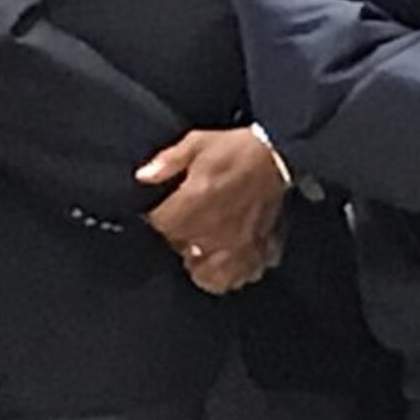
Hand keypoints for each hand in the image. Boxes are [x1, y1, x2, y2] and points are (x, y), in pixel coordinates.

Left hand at [141, 126, 288, 279]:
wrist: (276, 156)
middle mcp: (213, 228)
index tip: (163, 211)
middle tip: (185, 224)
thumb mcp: (197, 143)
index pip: (160, 224)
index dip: (159, 217)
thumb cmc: (237, 150)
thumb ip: (168, 161)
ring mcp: (236, 242)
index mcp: (194, 201)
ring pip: (207, 274)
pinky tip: (227, 261)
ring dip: (200, 264)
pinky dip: (231, 274)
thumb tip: (143, 176)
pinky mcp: (256, 248)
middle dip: (178, 238)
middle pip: (180, 249)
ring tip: (200, 251)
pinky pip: (240, 276)